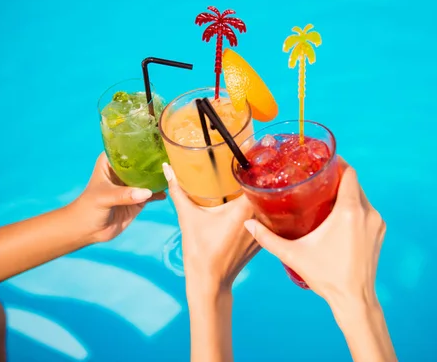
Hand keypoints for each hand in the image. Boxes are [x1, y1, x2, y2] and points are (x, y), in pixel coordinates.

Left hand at [68, 153, 165, 243]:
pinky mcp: (138, 200)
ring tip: (173, 173)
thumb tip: (146, 192)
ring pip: (148, 178)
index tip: (156, 143)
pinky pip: (152, 194)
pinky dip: (160, 193)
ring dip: (159, 177)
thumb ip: (124, 195)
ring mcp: (132, 186)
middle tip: (170, 159)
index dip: (140, 145)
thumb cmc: (88, 207)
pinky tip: (168, 191)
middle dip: (154, 162)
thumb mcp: (104, 197)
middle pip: (141, 162)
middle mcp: (123, 171)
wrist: (87, 230)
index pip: (127, 148)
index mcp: (110, 162)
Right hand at [163, 163, 258, 290]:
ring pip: (268, 205)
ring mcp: (263, 231)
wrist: (210, 281)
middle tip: (250, 163)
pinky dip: (261, 209)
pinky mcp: (261, 240)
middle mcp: (259, 219)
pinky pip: (266, 218)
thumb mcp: (188, 217)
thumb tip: (168, 168)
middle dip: (260, 178)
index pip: (259, 181)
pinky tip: (252, 203)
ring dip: (262, 194)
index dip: (256, 166)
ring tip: (254, 179)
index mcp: (244, 210)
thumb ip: (179, 191)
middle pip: (266, 191)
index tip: (250, 154)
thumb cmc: (200, 250)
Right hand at [243, 159, 385, 307]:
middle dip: (338, 179)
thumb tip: (248, 225)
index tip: (323, 161)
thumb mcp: (294, 255)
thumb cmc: (326, 276)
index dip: (338, 163)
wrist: (354, 299)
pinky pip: (367, 211)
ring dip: (347, 194)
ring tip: (326, 195)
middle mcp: (367, 213)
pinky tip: (339, 215)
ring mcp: (376, 223)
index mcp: (349, 211)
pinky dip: (355, 208)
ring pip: (361, 197)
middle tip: (318, 179)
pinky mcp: (379, 233)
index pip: (349, 173)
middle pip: (354, 183)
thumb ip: (268, 238)